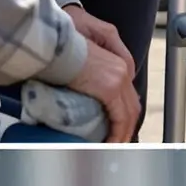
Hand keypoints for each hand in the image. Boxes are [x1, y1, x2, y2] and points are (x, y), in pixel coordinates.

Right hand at [62, 8, 138, 142]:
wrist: (54, 38)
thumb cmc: (60, 39)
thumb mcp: (82, 44)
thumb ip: (94, 60)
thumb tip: (88, 81)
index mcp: (116, 62)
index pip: (126, 92)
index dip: (123, 111)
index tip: (115, 126)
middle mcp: (122, 70)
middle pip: (132, 104)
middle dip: (126, 126)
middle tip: (117, 141)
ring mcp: (118, 78)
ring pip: (130, 113)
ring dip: (123, 132)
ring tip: (113, 146)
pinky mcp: (109, 88)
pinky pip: (120, 118)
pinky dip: (118, 132)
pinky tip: (110, 143)